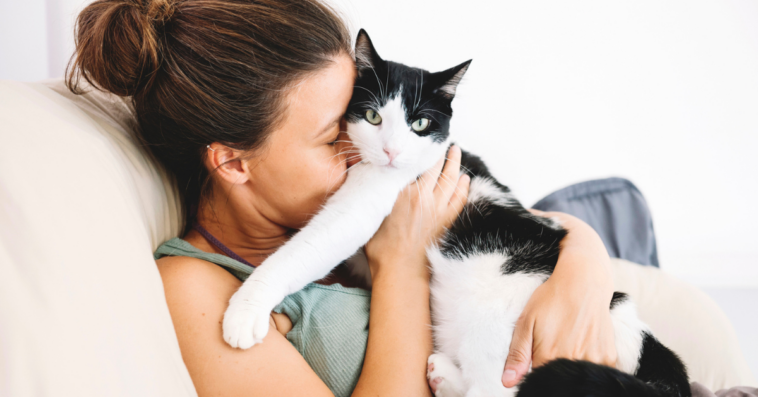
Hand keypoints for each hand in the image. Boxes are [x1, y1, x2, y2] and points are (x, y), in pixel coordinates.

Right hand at [364, 145, 470, 280]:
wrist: (400, 270)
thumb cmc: (381, 246)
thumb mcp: (373, 213)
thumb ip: (378, 193)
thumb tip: (373, 179)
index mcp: (404, 192)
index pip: (416, 164)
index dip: (421, 151)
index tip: (420, 142)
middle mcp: (424, 196)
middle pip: (436, 168)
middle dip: (441, 152)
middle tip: (443, 141)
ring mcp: (439, 208)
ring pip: (452, 179)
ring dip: (455, 164)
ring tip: (456, 151)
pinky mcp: (446, 221)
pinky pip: (460, 198)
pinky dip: (464, 187)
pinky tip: (465, 179)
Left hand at [502, 209, 616, 387]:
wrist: (585, 282)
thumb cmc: (551, 300)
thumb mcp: (526, 322)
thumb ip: (517, 355)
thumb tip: (507, 383)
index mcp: (550, 357)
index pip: (539, 382)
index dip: (534, 374)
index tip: (536, 360)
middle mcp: (574, 361)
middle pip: (560, 380)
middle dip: (553, 370)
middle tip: (555, 344)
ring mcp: (594, 360)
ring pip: (578, 377)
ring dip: (571, 367)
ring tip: (568, 341)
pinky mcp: (609, 357)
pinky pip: (597, 372)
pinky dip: (588, 365)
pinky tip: (582, 346)